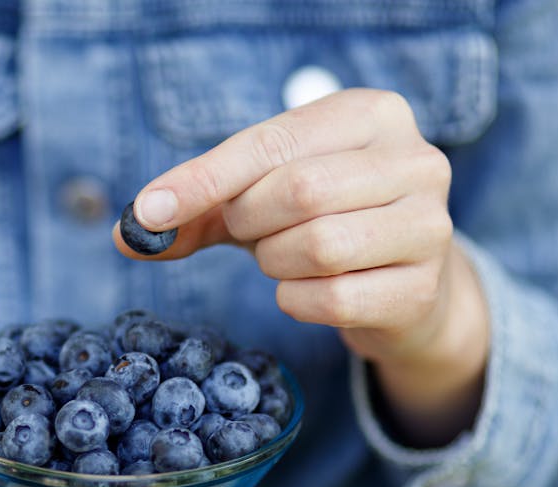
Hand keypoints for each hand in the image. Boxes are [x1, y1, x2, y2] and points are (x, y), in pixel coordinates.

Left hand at [114, 88, 489, 444]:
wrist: (403, 285)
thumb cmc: (322, 224)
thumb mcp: (261, 199)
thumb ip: (199, 209)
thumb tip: (126, 235)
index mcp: (370, 114)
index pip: (272, 143)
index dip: (204, 179)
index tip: (150, 211)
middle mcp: (416, 160)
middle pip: (299, 191)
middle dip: (250, 222)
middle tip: (247, 234)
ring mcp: (430, 225)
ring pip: (319, 246)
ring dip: (275, 262)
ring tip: (282, 257)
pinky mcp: (423, 288)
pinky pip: (333, 299)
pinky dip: (297, 301)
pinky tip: (306, 291)